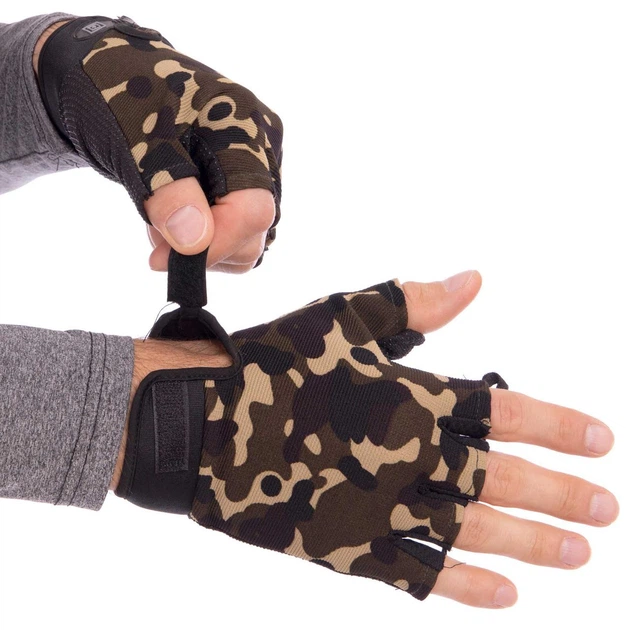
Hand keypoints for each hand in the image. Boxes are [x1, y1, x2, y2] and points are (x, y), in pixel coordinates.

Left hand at [35, 16, 282, 271]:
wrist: (114, 77)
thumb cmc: (120, 93)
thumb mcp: (134, 139)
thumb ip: (168, 189)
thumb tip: (195, 243)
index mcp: (245, 123)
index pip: (254, 206)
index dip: (215, 243)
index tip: (163, 261)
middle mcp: (262, 148)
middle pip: (256, 229)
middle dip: (204, 245)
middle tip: (153, 236)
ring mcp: (255, 168)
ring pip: (248, 238)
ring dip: (202, 244)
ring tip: (158, 220)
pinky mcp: (241, 184)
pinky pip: (235, 231)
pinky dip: (204, 237)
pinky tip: (173, 217)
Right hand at [115, 270, 617, 606]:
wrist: (201, 418)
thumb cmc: (272, 361)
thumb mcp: (343, 318)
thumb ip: (413, 303)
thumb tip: (474, 280)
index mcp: (409, 394)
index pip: (505, 411)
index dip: (558, 426)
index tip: (602, 441)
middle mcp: (405, 453)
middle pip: (502, 480)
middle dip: (560, 493)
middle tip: (606, 509)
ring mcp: (377, 504)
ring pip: (472, 532)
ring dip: (529, 544)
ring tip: (577, 554)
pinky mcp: (344, 543)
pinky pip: (414, 572)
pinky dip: (460, 586)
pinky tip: (503, 597)